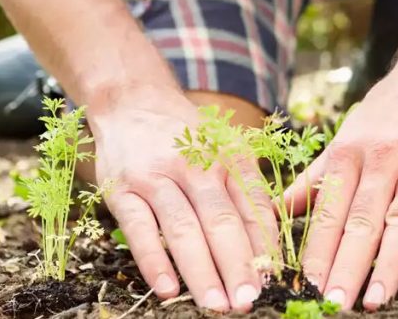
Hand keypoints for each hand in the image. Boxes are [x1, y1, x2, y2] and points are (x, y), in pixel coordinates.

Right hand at [89, 86, 277, 311]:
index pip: (252, 205)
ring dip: (202, 270)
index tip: (275, 280)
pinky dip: (154, 261)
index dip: (265, 245)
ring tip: (216, 304)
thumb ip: (244, 189)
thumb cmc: (186, 135)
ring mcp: (156, 177)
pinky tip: (168, 289)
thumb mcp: (224, 148)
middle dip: (238, 265)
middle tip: (249, 300)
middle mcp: (195, 165)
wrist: (132, 100)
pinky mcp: (122, 189)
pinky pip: (139, 229)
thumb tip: (269, 245)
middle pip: (221, 221)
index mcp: (228, 156)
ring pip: (183, 228)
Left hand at [286, 59, 397, 309]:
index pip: (330, 210)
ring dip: (389, 262)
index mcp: (351, 151)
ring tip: (375, 299)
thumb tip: (276, 209)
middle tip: (334, 305)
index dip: (318, 251)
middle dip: (346, 266)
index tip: (305, 288)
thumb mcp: (349, 133)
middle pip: (362, 219)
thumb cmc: (392, 105)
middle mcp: (383, 156)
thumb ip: (317, 176)